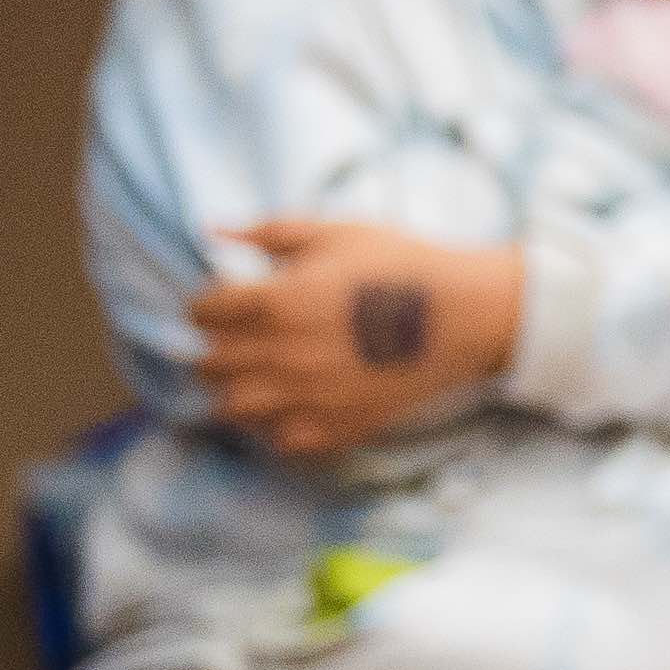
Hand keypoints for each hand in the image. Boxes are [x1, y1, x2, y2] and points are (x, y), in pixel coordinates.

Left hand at [191, 219, 523, 460]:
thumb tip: (211, 229)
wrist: (469, 314)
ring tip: (260, 375)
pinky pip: (280, 441)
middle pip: (209, 363)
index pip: (201, 313)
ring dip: (238, 389)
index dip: (212, 303)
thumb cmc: (404, 264)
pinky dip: (276, 425)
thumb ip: (269, 232)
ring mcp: (309, 396)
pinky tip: (294, 404)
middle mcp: (283, 353)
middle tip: (245, 337)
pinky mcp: (338, 426)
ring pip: (233, 407)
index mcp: (276, 301)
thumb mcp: (338, 233)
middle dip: (220, 346)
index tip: (232, 301)